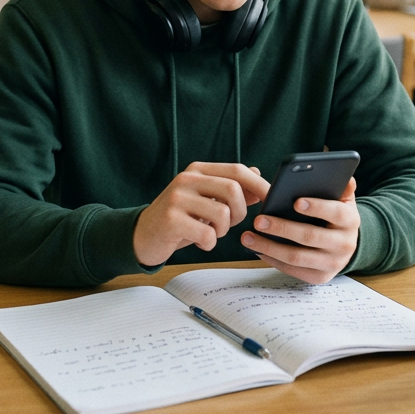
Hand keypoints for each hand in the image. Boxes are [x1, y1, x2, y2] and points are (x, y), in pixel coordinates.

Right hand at [134, 163, 268, 266]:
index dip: (259, 185)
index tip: (272, 200)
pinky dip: (209, 243)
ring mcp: (176, 198)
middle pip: (233, 190)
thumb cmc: (181, 218)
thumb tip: (260, 177)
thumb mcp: (207, 201)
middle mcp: (186, 179)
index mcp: (198, 170)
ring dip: (223, 230)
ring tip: (211, 232)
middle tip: (231, 224)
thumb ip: (232, 189)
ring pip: (222, 213)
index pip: (237, 170)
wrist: (142, 236)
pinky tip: (200, 242)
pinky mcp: (170, 220)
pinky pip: (207, 233)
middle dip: (240, 212)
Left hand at [242, 177, 360, 284]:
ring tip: (248, 237)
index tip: (295, 202)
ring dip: (270, 247)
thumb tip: (346, 178)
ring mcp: (332, 264)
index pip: (336, 213)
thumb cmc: (336, 218)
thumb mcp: (343, 201)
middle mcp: (344, 245)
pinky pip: (292, 269)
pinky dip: (272, 259)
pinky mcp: (318, 277)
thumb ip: (342, 188)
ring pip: (297, 257)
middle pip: (311, 237)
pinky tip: (257, 248)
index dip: (317, 207)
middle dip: (282, 228)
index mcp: (351, 221)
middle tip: (259, 220)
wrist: (344, 247)